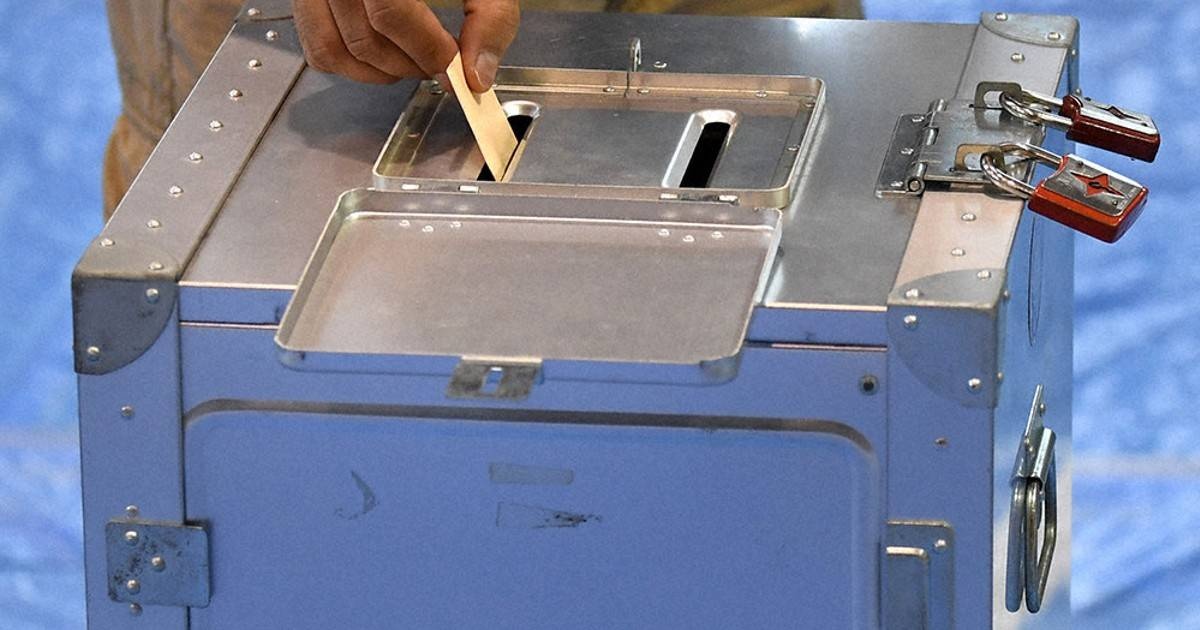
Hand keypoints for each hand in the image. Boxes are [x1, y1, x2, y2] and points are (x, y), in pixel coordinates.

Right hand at [292, 0, 518, 91]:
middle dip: (411, 65)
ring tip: (415, 59)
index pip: (390, 15)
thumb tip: (477, 71)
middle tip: (441, 63)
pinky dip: (352, 66)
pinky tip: (384, 53)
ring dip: (382, 72)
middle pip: (365, 40)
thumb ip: (487, 17)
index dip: (427, 52)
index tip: (455, 68)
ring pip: (336, 52)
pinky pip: (318, 49)